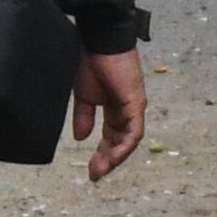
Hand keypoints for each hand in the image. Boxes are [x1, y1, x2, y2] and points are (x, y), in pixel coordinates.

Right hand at [71, 50, 147, 181]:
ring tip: (100, 170)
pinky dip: (123, 146)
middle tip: (94, 175)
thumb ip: (84, 117)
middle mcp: (126, 110)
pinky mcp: (135, 104)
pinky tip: (111, 157)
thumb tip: (80, 138)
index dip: (102, 154)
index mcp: (114, 108)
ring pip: (128, 141)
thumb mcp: (83, 96)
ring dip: (115, 158)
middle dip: (107, 160)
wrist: (97, 41)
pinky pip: (133, 132)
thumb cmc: (90, 62)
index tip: (91, 170)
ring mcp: (133, 108)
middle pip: (120, 142)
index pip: (111, 137)